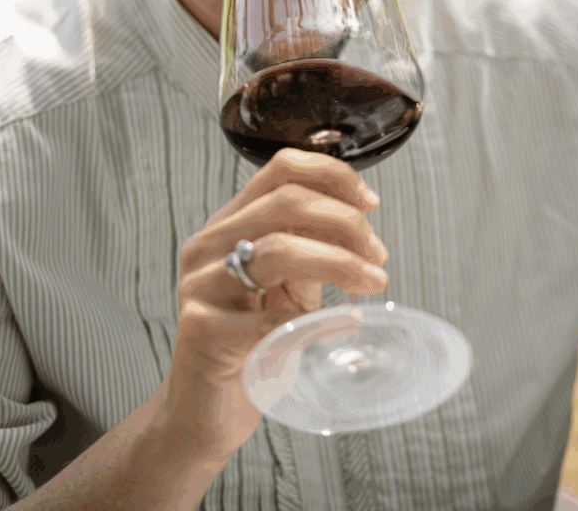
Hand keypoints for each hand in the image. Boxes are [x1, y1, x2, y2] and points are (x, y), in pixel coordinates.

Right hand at [157, 148, 387, 458]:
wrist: (207, 409)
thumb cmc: (252, 344)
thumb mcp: (287, 284)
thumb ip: (313, 248)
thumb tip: (362, 222)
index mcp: (231, 223)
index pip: (280, 169)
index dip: (332, 176)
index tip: (370, 203)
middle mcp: (209, 244)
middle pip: (284, 202)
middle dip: (344, 222)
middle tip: (376, 253)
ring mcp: (200, 285)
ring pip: (278, 249)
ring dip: (339, 262)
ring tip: (371, 282)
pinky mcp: (201, 330)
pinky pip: (270, 319)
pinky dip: (319, 320)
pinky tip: (344, 324)